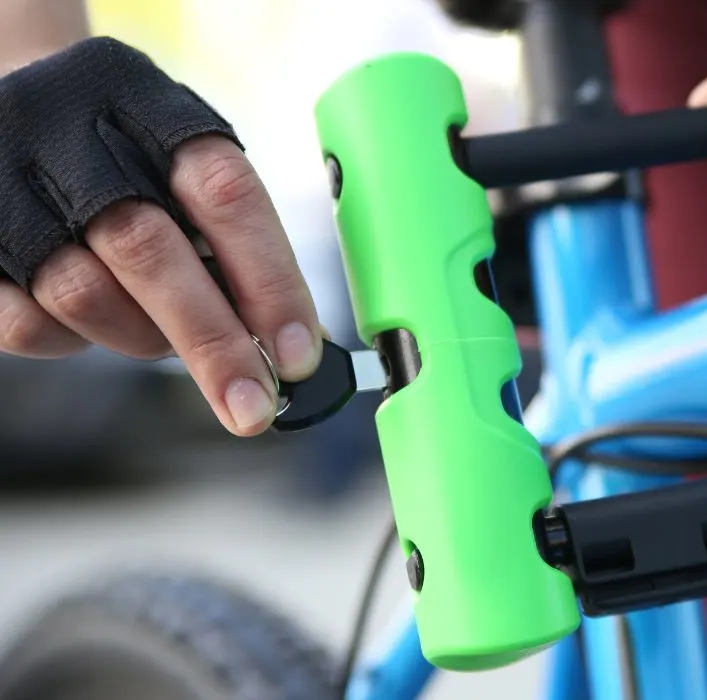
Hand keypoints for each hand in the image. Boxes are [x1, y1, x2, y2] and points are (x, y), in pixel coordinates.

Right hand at [0, 38, 322, 436]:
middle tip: (253, 409)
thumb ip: (232, 241)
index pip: (225, 194)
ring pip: (81, 294)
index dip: (271, 282)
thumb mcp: (179, 164)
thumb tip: (294, 347)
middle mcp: (70, 137)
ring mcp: (4, 186)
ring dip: (138, 339)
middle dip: (212, 344)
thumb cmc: (122, 155)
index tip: (302, 356)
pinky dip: (73, 342)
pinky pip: (25, 325)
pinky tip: (93, 323)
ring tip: (159, 332)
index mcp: (149, 108)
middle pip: (149, 251)